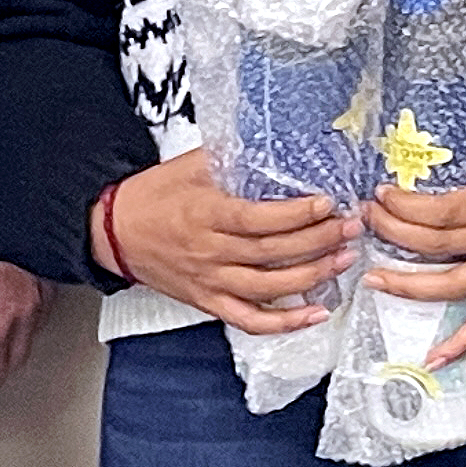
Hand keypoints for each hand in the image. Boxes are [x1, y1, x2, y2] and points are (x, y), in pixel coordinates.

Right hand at [101, 151, 358, 334]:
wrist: (115, 232)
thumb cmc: (153, 196)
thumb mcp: (189, 166)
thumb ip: (231, 158)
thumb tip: (275, 143)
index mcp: (205, 213)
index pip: (257, 219)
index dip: (296, 214)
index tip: (327, 202)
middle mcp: (209, 251)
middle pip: (271, 253)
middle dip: (318, 241)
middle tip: (350, 227)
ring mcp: (210, 281)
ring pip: (268, 288)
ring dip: (311, 277)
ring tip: (343, 260)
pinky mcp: (208, 302)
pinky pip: (250, 320)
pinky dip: (284, 323)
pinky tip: (315, 314)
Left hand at [360, 135, 465, 367]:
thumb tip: (461, 150)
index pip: (443, 210)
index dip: (406, 206)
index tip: (382, 196)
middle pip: (437, 245)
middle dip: (394, 234)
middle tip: (366, 223)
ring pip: (453, 286)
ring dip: (409, 286)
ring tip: (374, 281)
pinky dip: (463, 342)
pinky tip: (435, 357)